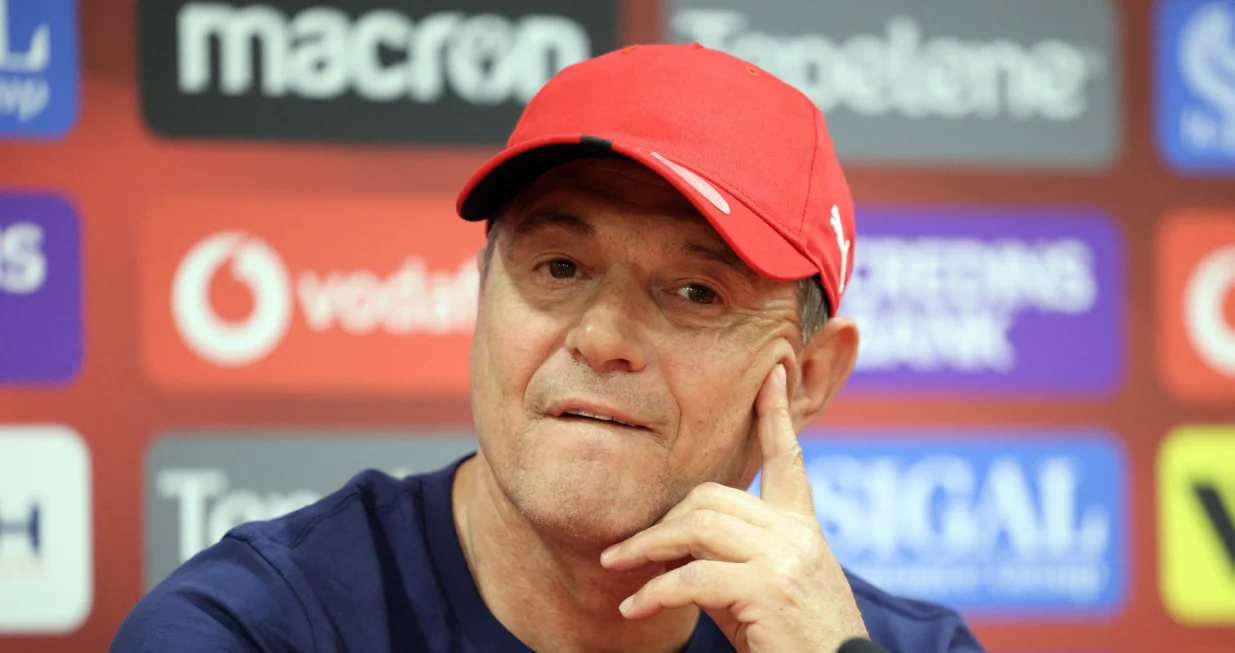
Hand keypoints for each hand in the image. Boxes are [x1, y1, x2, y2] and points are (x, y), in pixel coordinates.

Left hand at [599, 364, 867, 652]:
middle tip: (625, 549)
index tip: (770, 373)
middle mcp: (798, 536)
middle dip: (662, 520)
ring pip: (697, 528)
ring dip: (647, 547)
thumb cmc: (792, 645)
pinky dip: (654, 592)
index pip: (788, 460)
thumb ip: (728, 558)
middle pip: (713, 497)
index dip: (777, 415)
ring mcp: (786, 560)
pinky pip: (691, 577)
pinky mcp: (767, 591)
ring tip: (617, 566)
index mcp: (803, 530)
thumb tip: (670, 543)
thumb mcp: (761, 593)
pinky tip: (633, 607)